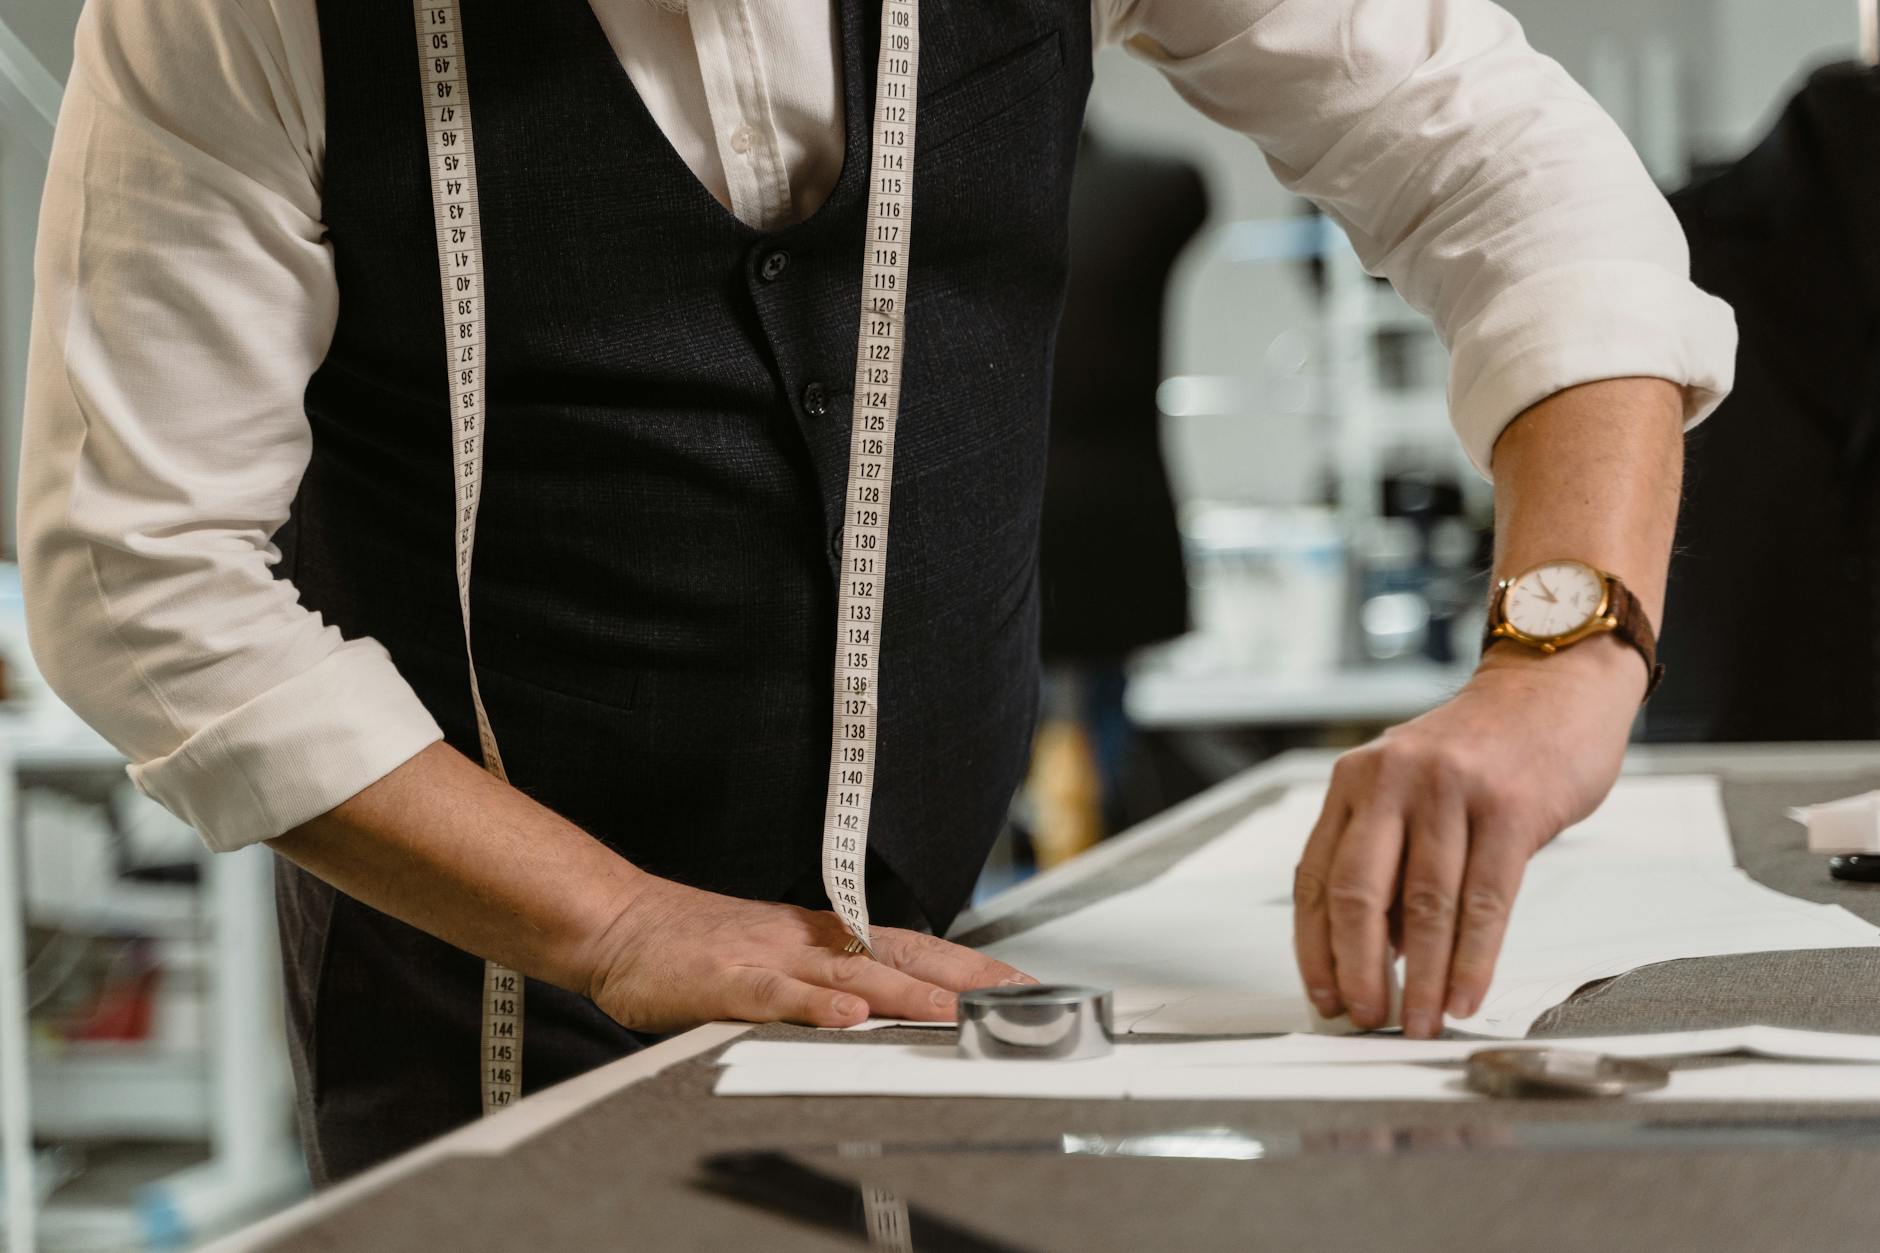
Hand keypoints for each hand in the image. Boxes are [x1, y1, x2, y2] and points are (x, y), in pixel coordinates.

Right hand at [582, 876, 1034, 1033]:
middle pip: (900, 956)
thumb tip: (885, 1004)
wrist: (620, 924)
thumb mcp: (775, 958)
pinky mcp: (726, 983)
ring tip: (954, 1013)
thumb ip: (828, 978)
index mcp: (824, 938)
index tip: (1019, 984)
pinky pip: (776, 996)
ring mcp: (769, 960)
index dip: (968, 964)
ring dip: (905, 995)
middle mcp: (808, 943)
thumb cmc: (696, 947)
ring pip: (850, 977)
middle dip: (962, 977)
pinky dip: (812, 1008)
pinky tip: (847, 1020)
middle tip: (1016, 997)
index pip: (913, 947)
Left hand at [1292, 637, 1644, 1037]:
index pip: (1316, 877)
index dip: (1316, 946)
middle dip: (1358, 969)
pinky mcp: (1510, 808)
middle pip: (1358, 894)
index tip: (1323, 995)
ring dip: (1423, 979)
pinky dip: (1473, 959)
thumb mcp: (1411, 789)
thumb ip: (1388, 859)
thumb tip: (1375, 953)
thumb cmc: (1482, 750)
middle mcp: (1392, 780)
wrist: (1553, 686)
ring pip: (1424, 906)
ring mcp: (1450, 790)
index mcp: (1354, 780)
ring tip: (1422, 1022)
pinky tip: (1467, 995)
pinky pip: (1484, 902)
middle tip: (1366, 1018)